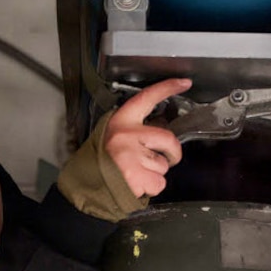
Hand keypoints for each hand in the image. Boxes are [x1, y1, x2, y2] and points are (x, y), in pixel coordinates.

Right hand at [103, 78, 190, 199]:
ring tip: (137, 173)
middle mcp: (127, 136)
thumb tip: (160, 130)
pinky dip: (152, 187)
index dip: (167, 88)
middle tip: (166, 159)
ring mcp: (132, 156)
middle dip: (172, 153)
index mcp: (121, 122)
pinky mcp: (137, 176)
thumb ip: (135, 131)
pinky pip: (159, 182)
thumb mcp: (112, 137)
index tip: (183, 82)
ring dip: (156, 173)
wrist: (87, 188)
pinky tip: (138, 184)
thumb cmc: (99, 163)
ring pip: (163, 165)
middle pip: (169, 139)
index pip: (147, 98)